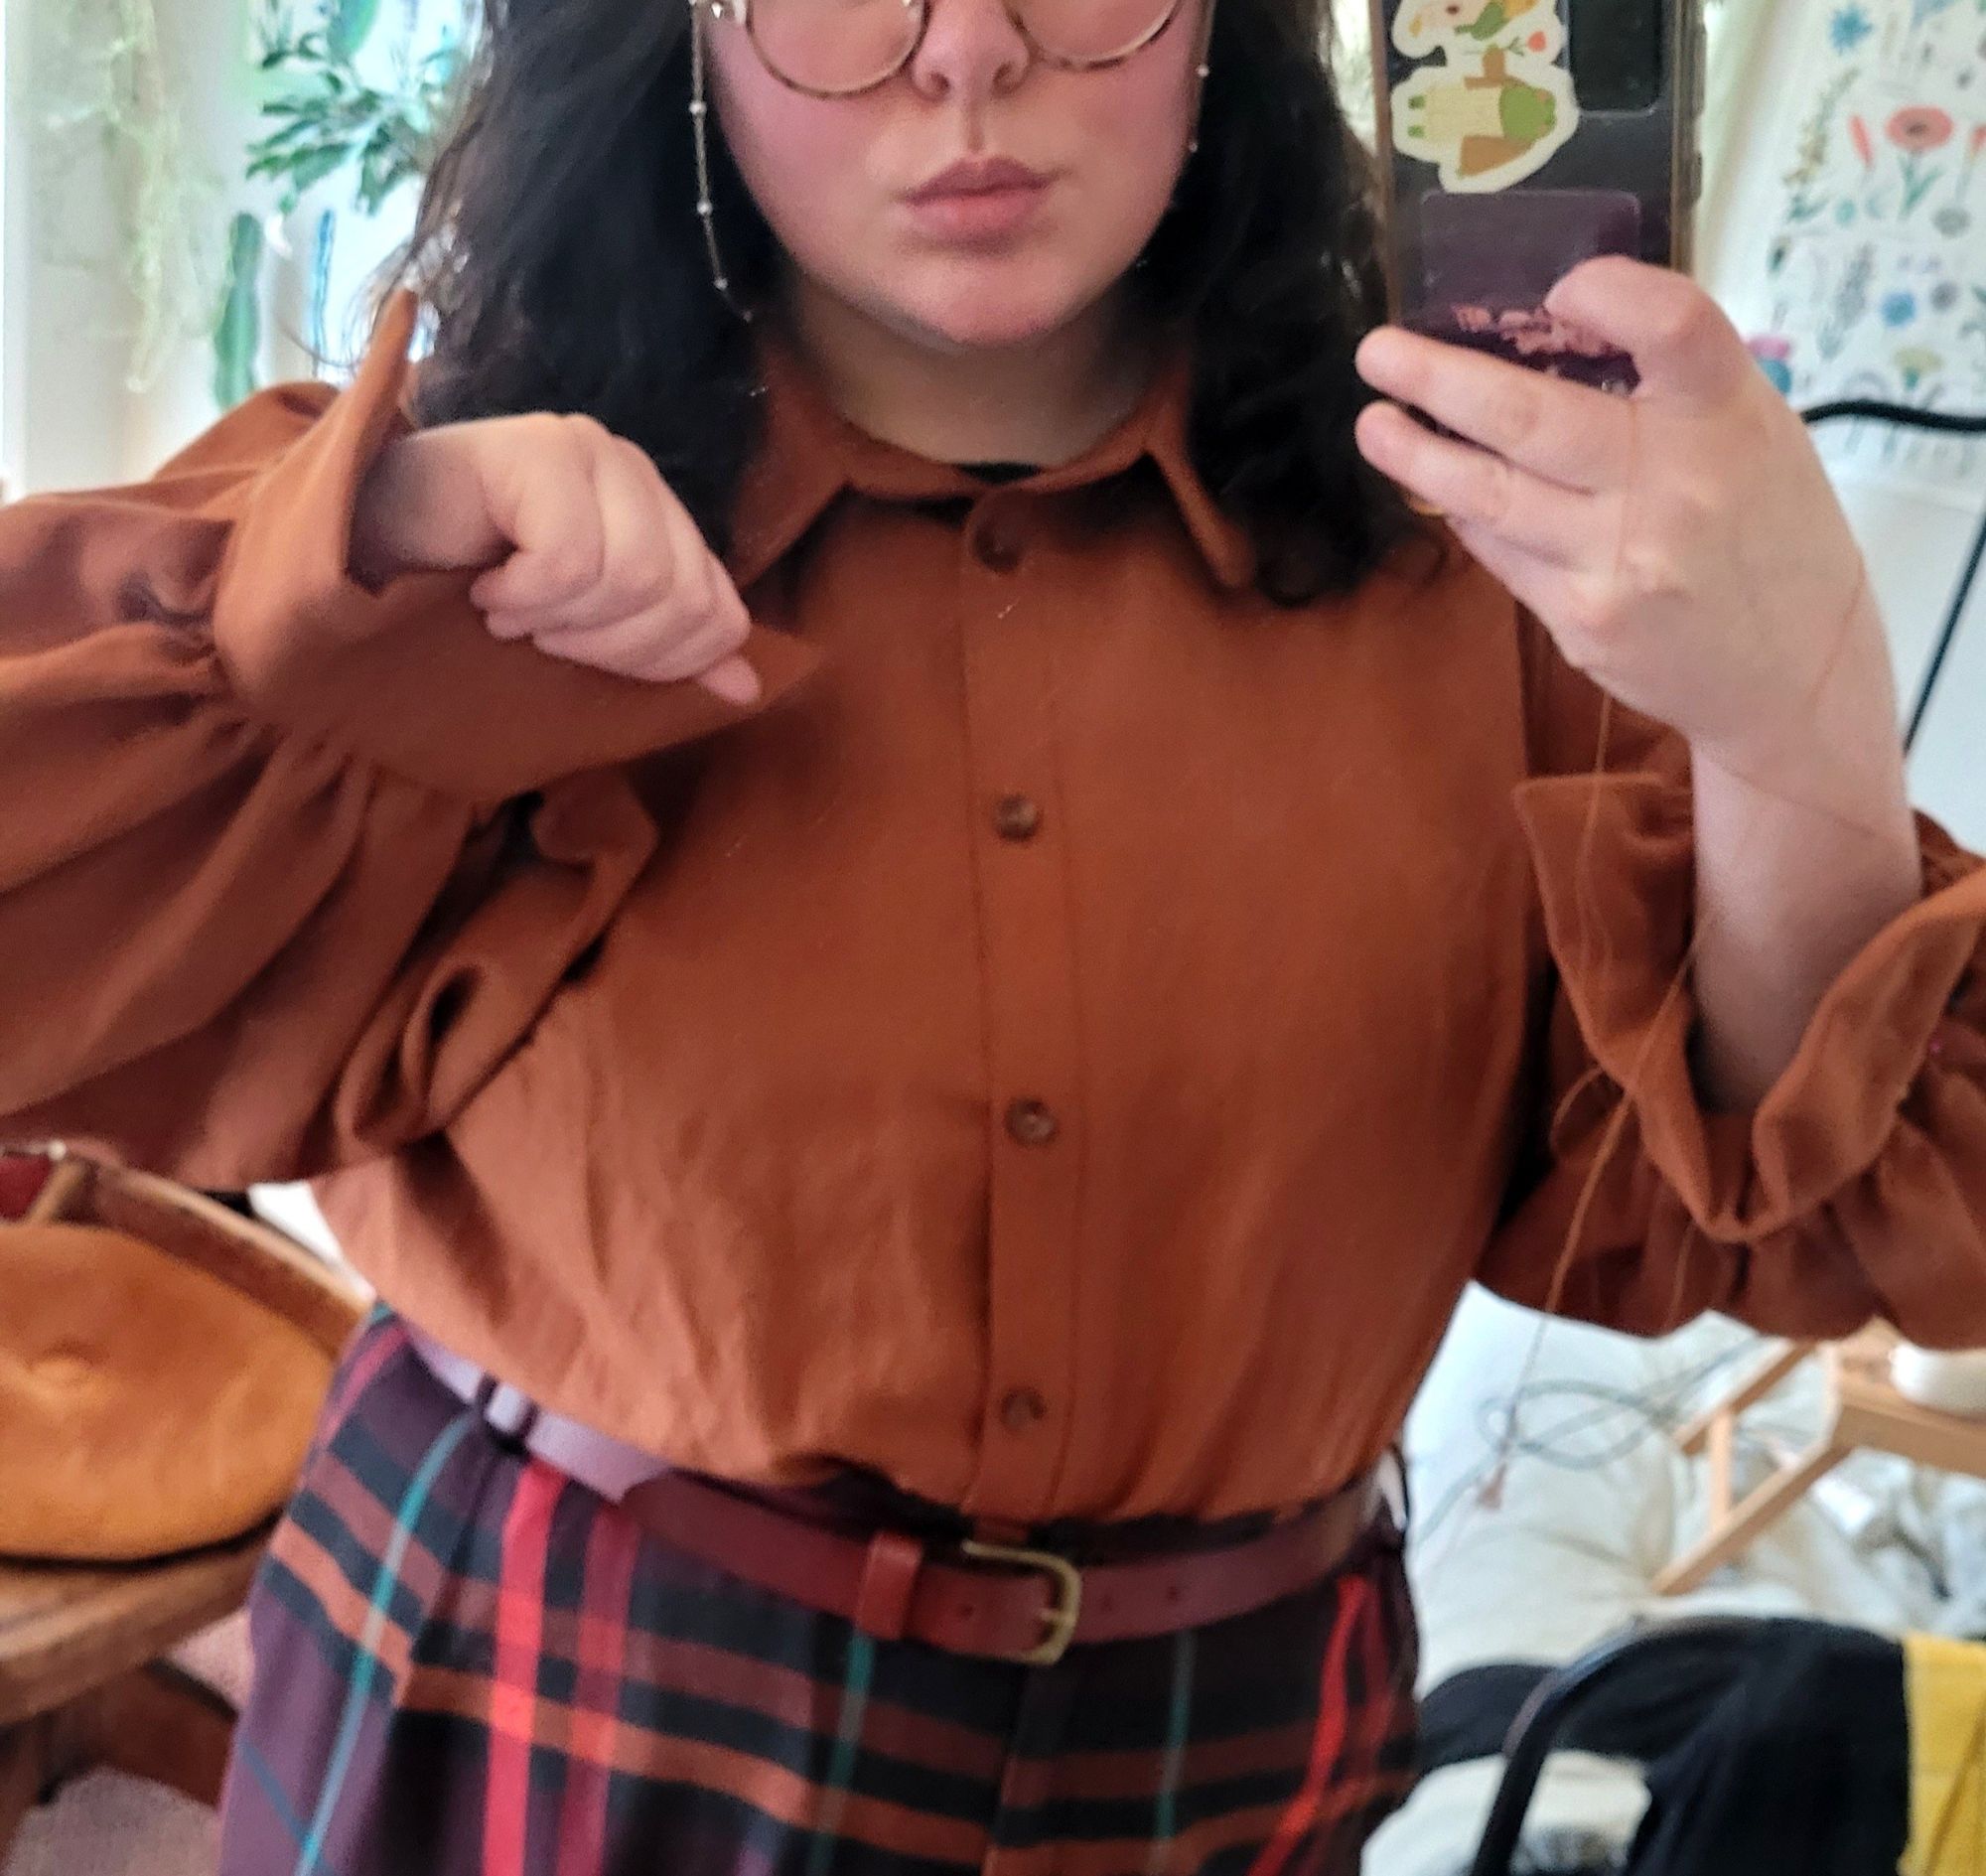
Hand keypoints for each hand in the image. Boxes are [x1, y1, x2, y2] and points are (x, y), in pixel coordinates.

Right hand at [352, 412, 761, 706]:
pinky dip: (524, 597)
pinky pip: (571, 560)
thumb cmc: (463, 600)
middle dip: (607, 646)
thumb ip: (662, 656)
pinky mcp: (537, 449)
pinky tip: (485, 586)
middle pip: (683, 602)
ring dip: (558, 620)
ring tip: (505, 609)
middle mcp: (635, 473)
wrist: (353, 554)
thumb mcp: (578, 640)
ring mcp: (588, 451)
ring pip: (635, 580)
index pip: (721, 614)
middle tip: (539, 636)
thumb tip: (745, 689)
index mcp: (660, 516)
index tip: (585, 660)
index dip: (660, 664)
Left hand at [1350, 259, 1899, 798]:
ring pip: (1490, 493)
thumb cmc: (1766, 530)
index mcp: (1727, 414)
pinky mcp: (1583, 619)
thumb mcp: (1753, 432)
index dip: (1609, 294)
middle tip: (1376, 353)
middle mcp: (1674, 484)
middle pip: (1533, 418)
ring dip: (1417, 454)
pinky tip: (1436, 486)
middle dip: (1438, 380)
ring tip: (1374, 423)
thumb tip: (1547, 329)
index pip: (1674, 326)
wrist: (1793, 670)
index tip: (1554, 288)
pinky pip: (1500, 551)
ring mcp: (1621, 558)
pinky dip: (1464, 514)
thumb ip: (1670, 382)